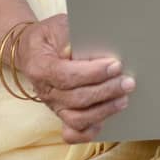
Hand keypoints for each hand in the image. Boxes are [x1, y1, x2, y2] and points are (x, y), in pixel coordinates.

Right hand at [15, 14, 135, 142]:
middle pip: (76, 99)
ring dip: (103, 111)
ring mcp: (53, 105)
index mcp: (40, 67)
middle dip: (105, 91)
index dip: (93, 73)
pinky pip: (72, 133)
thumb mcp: (58, 26)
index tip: (115, 65)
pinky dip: (88, 132)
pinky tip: (105, 122)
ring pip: (77, 119)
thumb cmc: (49, 35)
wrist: (31, 49)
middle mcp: (45, 91)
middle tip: (127, 82)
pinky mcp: (61, 114)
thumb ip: (72, 37)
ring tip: (123, 99)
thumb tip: (90, 50)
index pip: (67, 76)